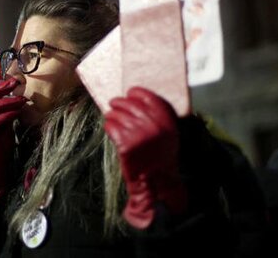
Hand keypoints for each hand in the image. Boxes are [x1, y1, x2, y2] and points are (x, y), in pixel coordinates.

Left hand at [104, 87, 186, 228]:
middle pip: (130, 104)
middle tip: (114, 104)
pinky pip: (111, 126)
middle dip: (119, 102)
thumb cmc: (161, 159)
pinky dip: (108, 126)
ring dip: (112, 115)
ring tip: (111, 117)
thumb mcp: (169, 135)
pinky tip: (109, 128)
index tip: (130, 93)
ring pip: (117, 115)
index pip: (149, 97)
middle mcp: (153, 126)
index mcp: (167, 122)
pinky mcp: (125, 145)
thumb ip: (158, 118)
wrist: (155, 183)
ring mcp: (139, 135)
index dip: (136, 93)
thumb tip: (138, 101)